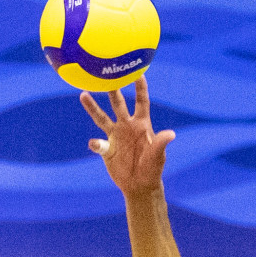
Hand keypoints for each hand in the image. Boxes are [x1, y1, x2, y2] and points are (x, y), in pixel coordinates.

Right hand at [79, 76, 174, 198]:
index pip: (141, 101)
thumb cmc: (153, 169)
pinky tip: (94, 144)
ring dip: (92, 107)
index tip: (137, 71)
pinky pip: (98, 144)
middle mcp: (127, 126)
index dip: (140, 86)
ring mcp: (115, 137)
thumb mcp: (158, 156)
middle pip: (118, 103)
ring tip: (83, 94)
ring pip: (101, 118)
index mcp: (142, 124)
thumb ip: (161, 144)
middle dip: (113, 89)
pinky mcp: (106, 150)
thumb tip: (172, 134)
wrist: (140, 185)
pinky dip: (95, 144)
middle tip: (105, 73)